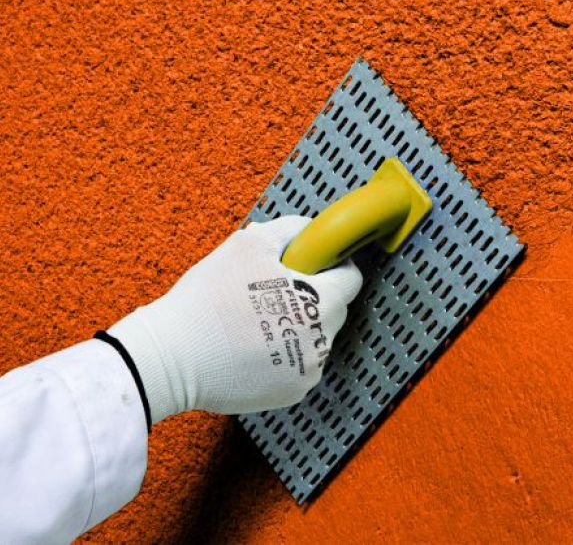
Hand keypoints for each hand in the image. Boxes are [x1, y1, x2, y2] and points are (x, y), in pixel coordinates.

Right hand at [109, 216, 362, 423]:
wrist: (170, 357)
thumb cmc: (208, 298)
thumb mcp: (249, 243)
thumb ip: (290, 230)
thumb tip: (311, 230)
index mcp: (320, 304)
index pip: (351, 279)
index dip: (334, 265)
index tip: (315, 262)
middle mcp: (322, 343)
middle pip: (335, 311)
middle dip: (313, 296)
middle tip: (274, 290)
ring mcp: (308, 373)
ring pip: (317, 340)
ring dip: (298, 327)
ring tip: (256, 320)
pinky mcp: (290, 394)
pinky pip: (300, 366)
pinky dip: (285, 354)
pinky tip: (252, 346)